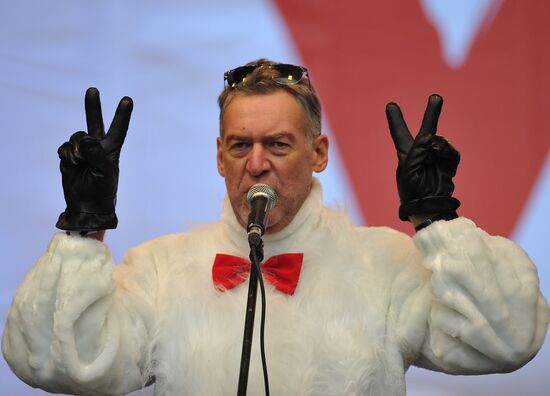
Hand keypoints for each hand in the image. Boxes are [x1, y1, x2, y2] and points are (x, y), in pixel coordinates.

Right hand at [56, 87, 132, 230]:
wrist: (86, 205)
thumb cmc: (102, 190)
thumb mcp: (105, 172)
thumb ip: (96, 154)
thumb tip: (85, 140)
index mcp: (112, 150)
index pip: (118, 129)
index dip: (122, 115)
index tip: (127, 99)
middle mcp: (97, 147)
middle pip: (94, 123)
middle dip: (92, 107)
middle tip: (93, 90)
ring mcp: (82, 151)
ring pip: (76, 137)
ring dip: (77, 149)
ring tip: (81, 162)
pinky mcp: (68, 156)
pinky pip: (64, 148)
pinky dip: (67, 155)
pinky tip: (72, 164)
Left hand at [385, 94, 459, 221]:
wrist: (428, 206)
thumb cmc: (412, 191)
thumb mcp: (408, 169)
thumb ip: (417, 150)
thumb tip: (430, 136)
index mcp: (405, 154)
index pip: (399, 133)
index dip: (395, 120)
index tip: (390, 105)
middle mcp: (421, 153)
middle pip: (427, 129)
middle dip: (432, 113)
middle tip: (436, 97)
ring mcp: (436, 157)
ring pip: (440, 141)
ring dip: (437, 147)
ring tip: (431, 160)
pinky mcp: (449, 163)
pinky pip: (451, 152)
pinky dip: (447, 153)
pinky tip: (442, 160)